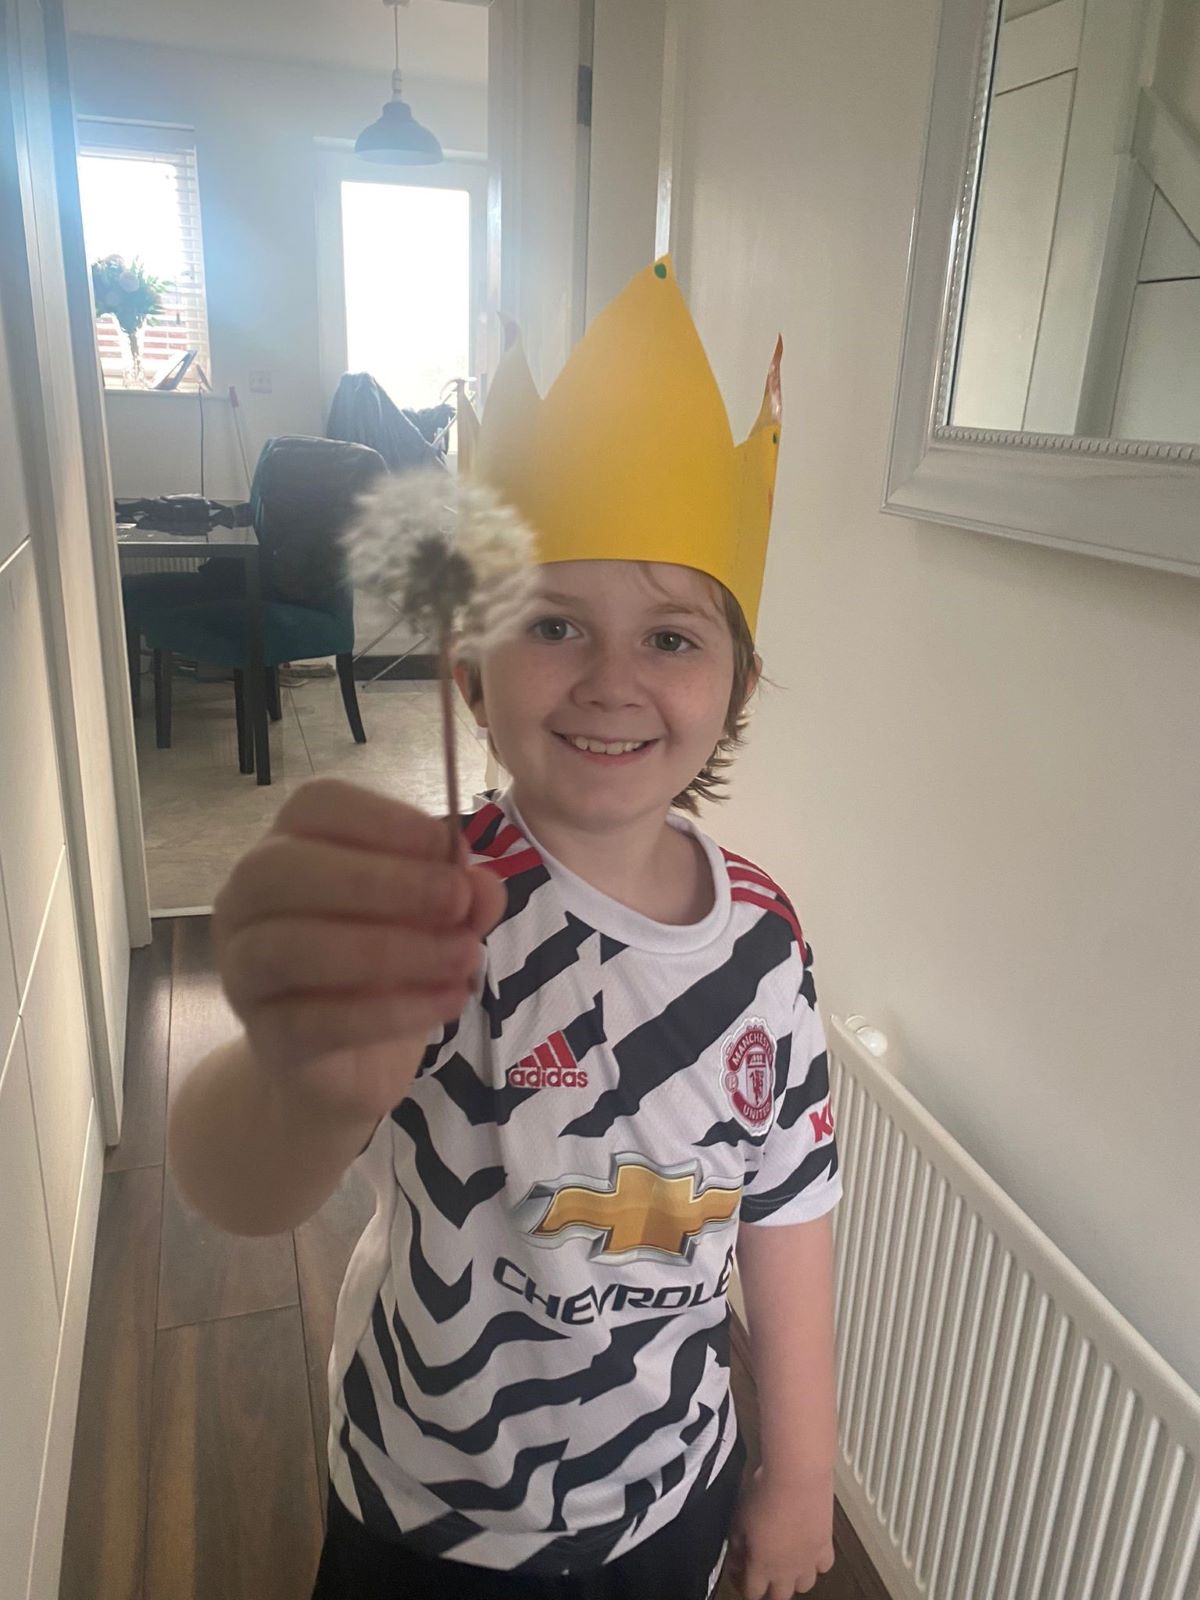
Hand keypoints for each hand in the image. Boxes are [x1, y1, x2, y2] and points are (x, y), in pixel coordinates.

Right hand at [211, 779, 505, 1123]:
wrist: (348, 1067)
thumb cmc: (385, 970)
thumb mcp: (435, 922)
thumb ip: (458, 897)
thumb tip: (483, 885)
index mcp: (289, 847)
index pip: (314, 807)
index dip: (382, 820)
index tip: (446, 846)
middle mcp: (248, 901)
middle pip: (284, 869)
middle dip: (381, 881)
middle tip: (457, 901)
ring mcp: (243, 970)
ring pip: (293, 947)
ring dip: (391, 949)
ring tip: (464, 957)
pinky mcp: (263, 1037)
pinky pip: (312, 1020)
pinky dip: (388, 1011)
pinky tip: (446, 1002)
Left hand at [725, 1467, 834, 1598]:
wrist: (797, 1476)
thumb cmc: (766, 1492)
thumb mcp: (739, 1517)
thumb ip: (737, 1543)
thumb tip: (736, 1555)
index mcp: (762, 1566)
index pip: (752, 1593)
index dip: (742, 1583)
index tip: (739, 1570)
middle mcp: (787, 1570)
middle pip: (779, 1597)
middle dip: (769, 1589)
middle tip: (762, 1572)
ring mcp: (809, 1560)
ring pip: (804, 1585)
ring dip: (794, 1578)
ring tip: (786, 1561)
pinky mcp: (826, 1545)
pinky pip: (823, 1565)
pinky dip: (816, 1561)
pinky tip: (808, 1548)